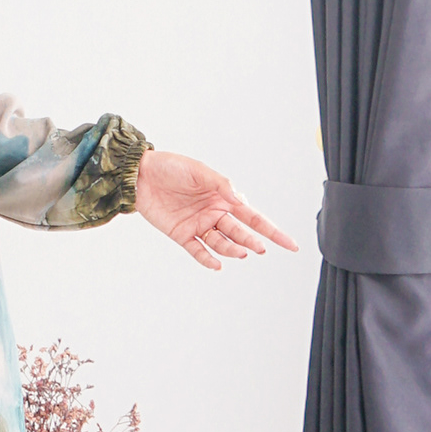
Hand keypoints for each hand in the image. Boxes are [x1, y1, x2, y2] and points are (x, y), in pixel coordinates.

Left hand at [135, 149, 299, 272]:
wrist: (139, 174)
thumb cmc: (171, 167)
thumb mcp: (199, 171)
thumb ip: (222, 186)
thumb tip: (242, 200)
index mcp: (224, 199)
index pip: (254, 218)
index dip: (273, 232)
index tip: (290, 244)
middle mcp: (214, 214)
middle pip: (240, 233)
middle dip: (252, 241)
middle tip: (260, 248)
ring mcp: (198, 225)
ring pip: (222, 243)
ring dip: (232, 249)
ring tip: (241, 252)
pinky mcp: (181, 234)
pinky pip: (197, 251)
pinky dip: (208, 259)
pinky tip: (217, 264)